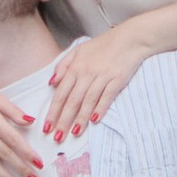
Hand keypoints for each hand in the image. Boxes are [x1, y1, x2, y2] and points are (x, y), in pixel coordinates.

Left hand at [45, 3, 176, 138]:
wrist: (130, 38)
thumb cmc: (104, 45)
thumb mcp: (79, 50)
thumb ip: (63, 65)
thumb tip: (51, 83)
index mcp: (75, 67)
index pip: (60, 94)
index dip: (53, 112)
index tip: (46, 127)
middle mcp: (86, 73)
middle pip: (72, 100)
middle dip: (63, 120)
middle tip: (57, 137)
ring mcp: (102, 77)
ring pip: (88, 101)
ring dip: (80, 118)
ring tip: (74, 133)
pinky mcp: (117, 80)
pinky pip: (107, 96)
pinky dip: (101, 108)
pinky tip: (95, 120)